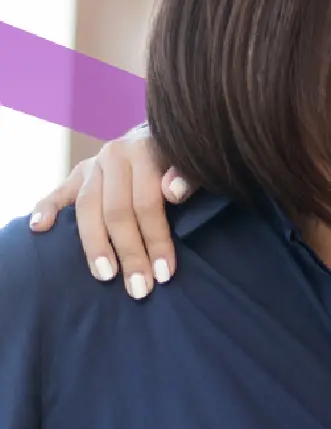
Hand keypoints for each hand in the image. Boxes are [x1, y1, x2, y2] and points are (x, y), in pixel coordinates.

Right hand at [27, 127, 189, 300]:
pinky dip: (45, 209)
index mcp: (143, 151)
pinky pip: (57, 193)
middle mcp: (114, 156)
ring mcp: (93, 165)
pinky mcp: (77, 174)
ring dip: (94, 245)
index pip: (146, 202)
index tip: (164, 273)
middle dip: (129, 253)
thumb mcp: (194, 165)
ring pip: (87, 208)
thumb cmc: (181, 163)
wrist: (161, 139)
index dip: (156, 240)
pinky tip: (39, 229)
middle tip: (139, 288)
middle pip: (116, 211)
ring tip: (104, 276)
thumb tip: (173, 192)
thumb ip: (188, 176)